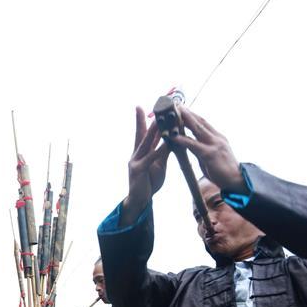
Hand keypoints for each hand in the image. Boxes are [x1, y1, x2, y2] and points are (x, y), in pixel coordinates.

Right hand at [123, 107, 169, 223]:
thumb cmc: (149, 182)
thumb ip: (163, 151)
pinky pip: (150, 158)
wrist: (140, 200)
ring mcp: (135, 161)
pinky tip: (165, 143)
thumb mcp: (159, 164)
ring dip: (153, 131)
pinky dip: (158, 150)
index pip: (143, 133)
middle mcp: (136, 153)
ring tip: (159, 119)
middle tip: (152, 106)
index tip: (142, 106)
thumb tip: (171, 138)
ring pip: (146, 143)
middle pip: (143, 134)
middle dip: (146, 119)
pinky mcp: (138, 170)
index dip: (142, 120)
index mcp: (141, 152)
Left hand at [171, 107, 243, 192]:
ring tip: (174, 112)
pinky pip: (193, 145)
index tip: (181, 107)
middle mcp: (216, 138)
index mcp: (217, 137)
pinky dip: (183, 139)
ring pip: (197, 129)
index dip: (192, 114)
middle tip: (175, 104)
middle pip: (199, 121)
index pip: (203, 122)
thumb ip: (201, 148)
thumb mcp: (211, 156)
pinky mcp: (210, 154)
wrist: (237, 181)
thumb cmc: (223, 172)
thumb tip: (190, 144)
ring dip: (184, 120)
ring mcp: (214, 145)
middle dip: (187, 112)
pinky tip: (173, 136)